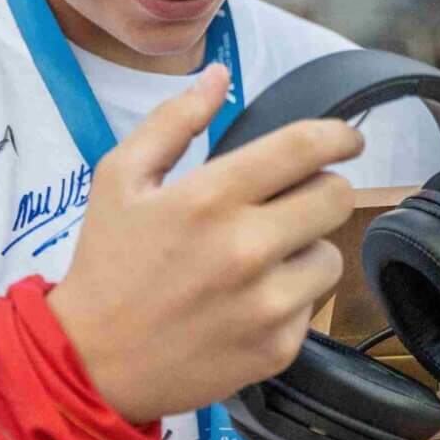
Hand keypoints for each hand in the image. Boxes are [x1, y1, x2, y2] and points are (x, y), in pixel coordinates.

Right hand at [49, 63, 362, 424]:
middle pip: (336, 198)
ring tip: (260, 260)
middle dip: (321, 191)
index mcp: (211, 197)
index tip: (348, 140)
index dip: (338, 137)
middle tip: (293, 201)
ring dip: (305, 250)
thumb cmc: (107, 264)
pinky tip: (247, 303)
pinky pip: (312, 308)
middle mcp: (247, 248)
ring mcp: (267, 303)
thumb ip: (173, 121)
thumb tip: (220, 76)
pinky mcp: (277, 348)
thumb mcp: (119, 178)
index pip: (305, 148)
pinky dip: (289, 301)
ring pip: (330, 256)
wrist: (91, 363)